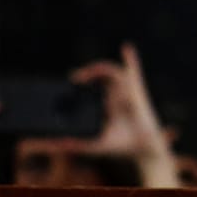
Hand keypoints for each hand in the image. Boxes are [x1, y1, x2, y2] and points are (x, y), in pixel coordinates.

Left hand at [59, 44, 178, 187]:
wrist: (141, 148)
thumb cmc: (121, 146)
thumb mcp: (94, 145)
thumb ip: (76, 145)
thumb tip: (55, 144)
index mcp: (104, 106)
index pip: (90, 89)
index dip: (79, 84)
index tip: (67, 85)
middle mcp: (114, 96)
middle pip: (98, 78)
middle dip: (85, 75)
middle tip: (72, 80)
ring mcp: (125, 91)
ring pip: (110, 72)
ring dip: (96, 69)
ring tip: (82, 75)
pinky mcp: (135, 91)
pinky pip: (133, 71)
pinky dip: (131, 59)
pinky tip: (126, 48)